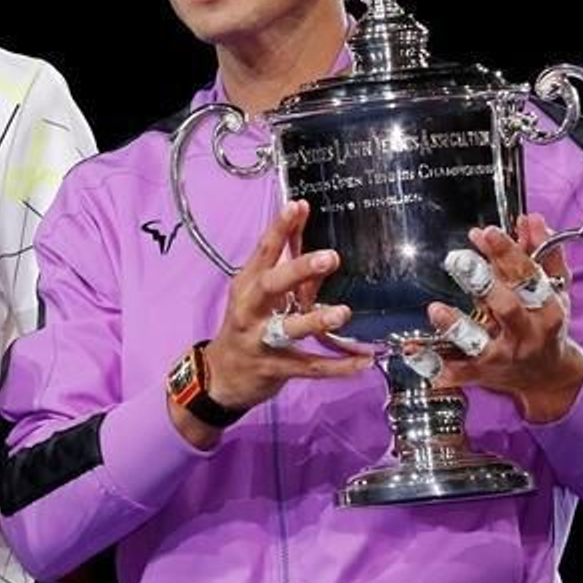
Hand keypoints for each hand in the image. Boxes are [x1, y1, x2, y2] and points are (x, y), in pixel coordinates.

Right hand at [199, 200, 372, 414]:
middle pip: (270, 285)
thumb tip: (303, 220)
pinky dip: (336, 366)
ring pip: (286, 329)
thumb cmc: (246, 326)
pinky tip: (361, 361)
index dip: (280, 228)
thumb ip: (290, 262)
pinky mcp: (273, 369)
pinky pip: (307, 367)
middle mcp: (249, 310)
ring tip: (342, 313)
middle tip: (328, 258)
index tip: (297, 207)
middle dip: (297, 270)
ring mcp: (259, 340)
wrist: (221, 375)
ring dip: (315, 320)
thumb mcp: (264, 294)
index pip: (263, 251)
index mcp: (248, 285)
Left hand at [427, 215, 582, 422]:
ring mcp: (502, 355)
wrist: (547, 376)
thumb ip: (542, 252)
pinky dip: (433, 364)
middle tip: (459, 260)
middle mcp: (526, 334)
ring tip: (435, 308)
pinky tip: (412, 350)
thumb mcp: (554, 288)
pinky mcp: (481, 373)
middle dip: (485, 283)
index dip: (508, 254)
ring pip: (478, 342)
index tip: (488, 233)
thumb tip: (530, 220)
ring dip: (456, 325)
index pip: (528, 278)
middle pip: (507, 307)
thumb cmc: (546, 324)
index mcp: (547, 309)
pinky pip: (455, 371)